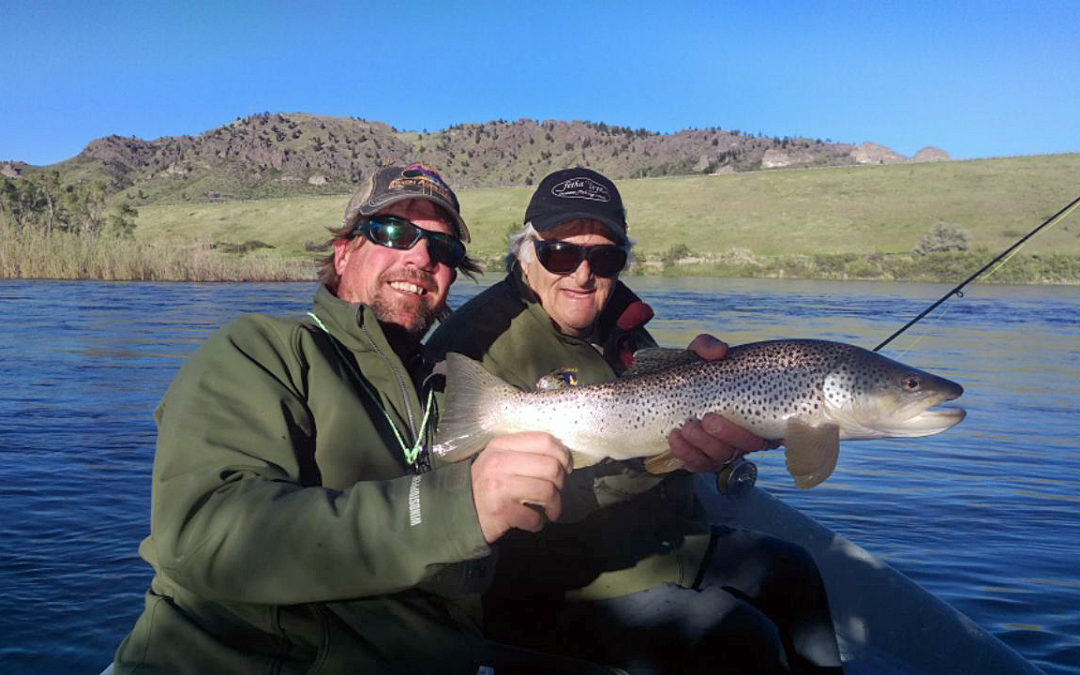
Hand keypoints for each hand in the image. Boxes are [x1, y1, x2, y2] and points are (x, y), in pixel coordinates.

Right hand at [470, 432, 571, 542]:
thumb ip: (524, 453)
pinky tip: (532, 522)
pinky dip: (538, 523)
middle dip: (561, 484)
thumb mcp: (499, 460)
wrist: (457, 513)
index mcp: (501, 445)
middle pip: (551, 467)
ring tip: (550, 511)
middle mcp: (498, 462)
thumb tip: (562, 458)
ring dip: (555, 506)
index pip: (545, 440)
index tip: (565, 468)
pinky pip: (534, 517)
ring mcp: (498, 487)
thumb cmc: (486, 486)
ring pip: (547, 492)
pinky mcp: (500, 511)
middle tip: (556, 493)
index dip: (563, 455)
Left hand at [670, 334, 773, 472]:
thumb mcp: (697, 356)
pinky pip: (699, 464)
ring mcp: (723, 449)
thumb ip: (706, 346)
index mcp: (756, 410)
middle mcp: (744, 433)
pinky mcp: (701, 459)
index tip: (770, 425)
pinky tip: (674, 437)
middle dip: (729, 434)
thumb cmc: (691, 374)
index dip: (784, 433)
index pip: (782, 427)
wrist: (660, 393)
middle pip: (750, 445)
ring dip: (705, 444)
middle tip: (708, 418)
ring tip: (686, 427)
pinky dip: (687, 453)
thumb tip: (720, 351)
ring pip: (723, 456)